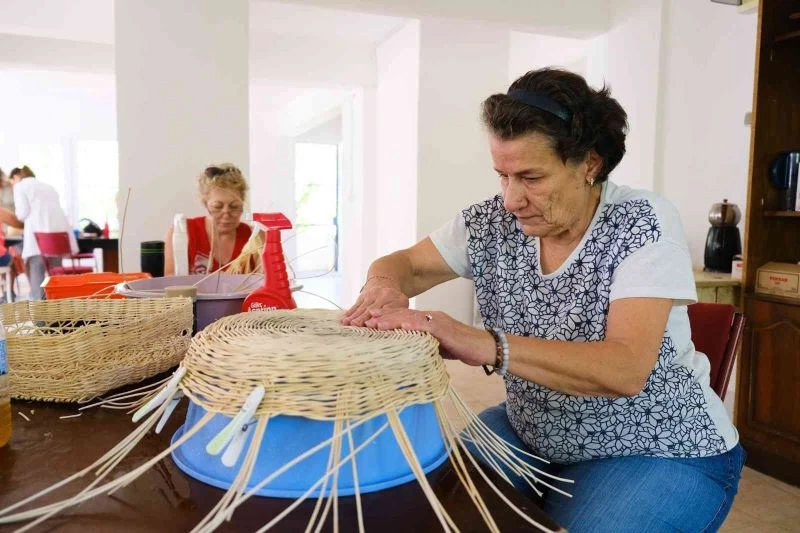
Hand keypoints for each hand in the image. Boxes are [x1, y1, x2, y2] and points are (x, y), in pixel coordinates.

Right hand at [341, 279, 408, 325]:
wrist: (385, 284)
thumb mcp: (402, 305)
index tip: (374, 325)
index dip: (381, 318)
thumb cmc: (395, 301)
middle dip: (363, 318)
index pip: (388, 311)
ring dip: (354, 316)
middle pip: (372, 309)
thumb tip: (391, 327)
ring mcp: (372, 295)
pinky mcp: (363, 296)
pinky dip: (349, 313)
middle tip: (356, 325)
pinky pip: (356, 306)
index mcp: (397, 300)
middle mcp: (384, 296)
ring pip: (362, 308)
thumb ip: (397, 315)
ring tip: (347, 323)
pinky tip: (344, 319)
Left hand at [364, 309, 495, 366]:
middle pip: (404, 315)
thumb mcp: (439, 347)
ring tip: (376, 323)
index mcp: (429, 321)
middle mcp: (432, 317)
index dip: (388, 318)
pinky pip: (426, 326)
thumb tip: (410, 352)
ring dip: (392, 320)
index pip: (405, 318)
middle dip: (384, 317)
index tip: (371, 321)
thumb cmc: (464, 348)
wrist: (485, 348)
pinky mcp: (445, 329)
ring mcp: (438, 321)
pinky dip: (413, 326)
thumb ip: (425, 345)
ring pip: (411, 318)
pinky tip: (401, 327)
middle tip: (366, 320)